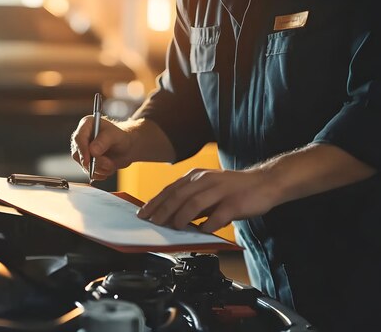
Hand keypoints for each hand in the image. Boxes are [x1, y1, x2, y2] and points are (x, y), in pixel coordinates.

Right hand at [70, 116, 132, 179]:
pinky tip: (108, 168)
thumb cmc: (120, 137)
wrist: (126, 148)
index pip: (79, 138)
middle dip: (94, 162)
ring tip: (112, 164)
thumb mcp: (115, 136)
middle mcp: (81, 138)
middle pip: (78, 154)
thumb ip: (103, 141)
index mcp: (86, 125)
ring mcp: (82, 151)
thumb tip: (92, 151)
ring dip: (99, 168)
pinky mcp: (86, 161)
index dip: (82, 150)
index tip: (88, 160)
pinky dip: (100, 173)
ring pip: (84, 165)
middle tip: (109, 164)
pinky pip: (89, 172)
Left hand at [137, 168, 281, 232]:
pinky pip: (218, 215)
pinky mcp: (234, 202)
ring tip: (174, 227)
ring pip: (194, 203)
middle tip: (153, 223)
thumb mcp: (207, 189)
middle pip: (178, 196)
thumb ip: (190, 200)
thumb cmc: (234, 189)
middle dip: (162, 211)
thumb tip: (169, 216)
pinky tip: (202, 231)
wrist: (265, 183)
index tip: (143, 214)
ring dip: (181, 216)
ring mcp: (220, 190)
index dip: (155, 203)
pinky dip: (208, 224)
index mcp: (196, 177)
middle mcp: (206, 180)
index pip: (170, 190)